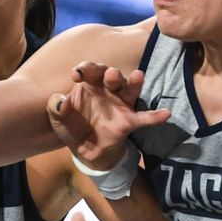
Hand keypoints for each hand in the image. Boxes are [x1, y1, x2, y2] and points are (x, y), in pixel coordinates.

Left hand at [47, 62, 169, 170]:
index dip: (85, 69)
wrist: (85, 151)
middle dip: (112, 73)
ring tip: (138, 76)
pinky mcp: (128, 121)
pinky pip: (143, 117)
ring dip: (134, 83)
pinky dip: (155, 116)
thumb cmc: (71, 126)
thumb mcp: (57, 119)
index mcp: (89, 85)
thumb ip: (56, 107)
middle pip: (112, 75)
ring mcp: (120, 104)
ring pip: (129, 90)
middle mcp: (107, 90)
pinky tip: (166, 113)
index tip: (76, 75)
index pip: (90, 70)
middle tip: (110, 75)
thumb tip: (61, 102)